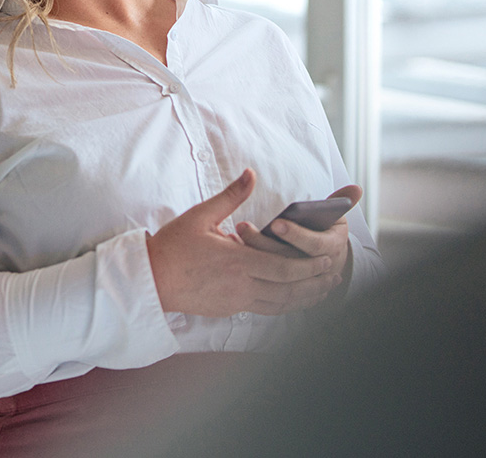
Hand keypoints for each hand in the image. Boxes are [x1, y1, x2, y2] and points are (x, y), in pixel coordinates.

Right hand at [146, 169, 342, 316]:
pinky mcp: (229, 310)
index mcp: (236, 261)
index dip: (308, 266)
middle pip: (287, 290)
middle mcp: (240, 286)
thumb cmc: (173, 246)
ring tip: (323, 291)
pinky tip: (294, 300)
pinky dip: (285, 307)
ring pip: (279, 306)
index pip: (283, 268)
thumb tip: (251, 174)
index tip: (326, 259)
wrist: (151, 279)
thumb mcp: (201, 215)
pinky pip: (265, 311)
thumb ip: (232, 196)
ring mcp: (235, 302)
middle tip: (334, 276)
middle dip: (314, 283)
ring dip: (304, 299)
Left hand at [237, 184, 362, 293]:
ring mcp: (300, 282)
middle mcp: (317, 268)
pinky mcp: (283, 289)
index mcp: (332, 248)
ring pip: (273, 273)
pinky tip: (233, 254)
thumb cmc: (327, 234)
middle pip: (288, 260)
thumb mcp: (337, 218)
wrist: (327, 268)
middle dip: (265, 243)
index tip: (277, 222)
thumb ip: (342, 201)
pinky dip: (249, 270)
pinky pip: (264, 282)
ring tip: (234, 236)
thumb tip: (357, 187)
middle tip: (243, 227)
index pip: (314, 244)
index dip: (296, 234)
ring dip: (252, 255)